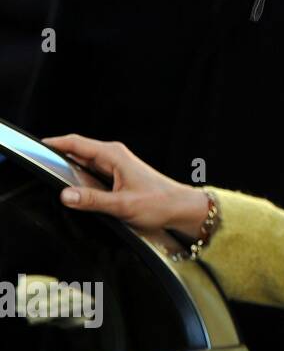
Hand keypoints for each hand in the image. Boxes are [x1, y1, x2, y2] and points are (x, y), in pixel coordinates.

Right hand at [42, 135, 210, 239]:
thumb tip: (66, 195)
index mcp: (113, 155)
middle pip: (77, 150)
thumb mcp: (123, 205)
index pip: (76, 143)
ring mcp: (115, 164)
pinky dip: (79, 175)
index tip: (35, 147)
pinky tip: (73, 187)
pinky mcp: (117, 175)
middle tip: (38, 166)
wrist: (180, 208)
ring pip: (83, 161)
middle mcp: (114, 156)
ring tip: (51, 176)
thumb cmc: (160, 203)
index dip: (54, 143)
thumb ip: (93, 200)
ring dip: (68, 167)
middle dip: (57, 155)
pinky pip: (90, 170)